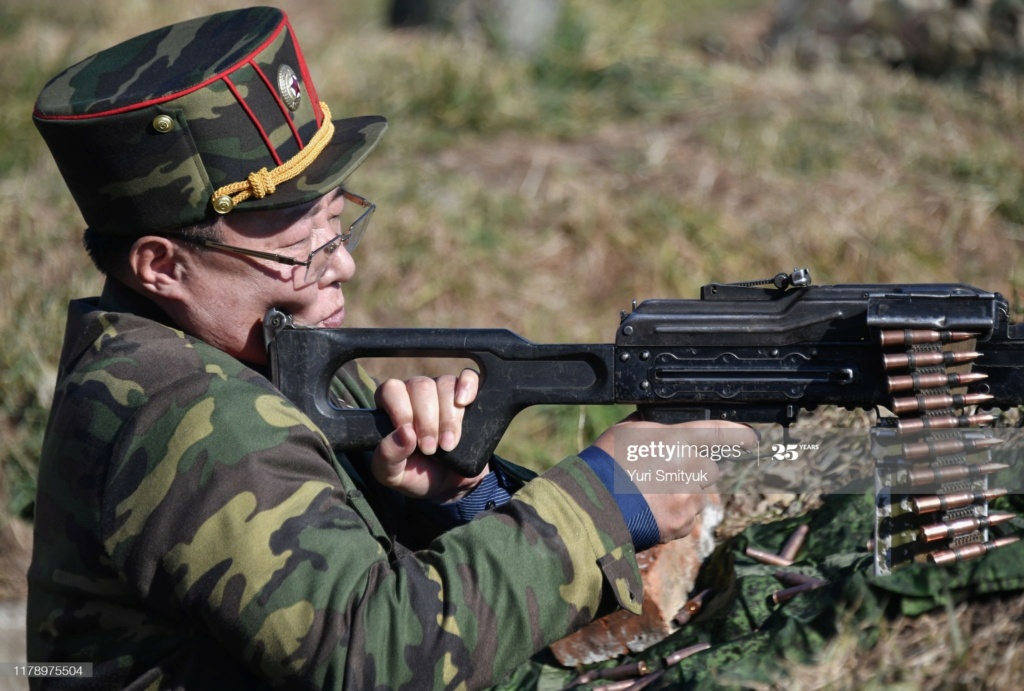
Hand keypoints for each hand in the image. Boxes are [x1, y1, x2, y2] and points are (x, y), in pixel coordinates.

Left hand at [371, 369, 484, 501]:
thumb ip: (388, 457)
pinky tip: (464, 404)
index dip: (402, 410)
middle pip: (421, 386)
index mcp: (391, 406)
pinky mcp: (467, 395)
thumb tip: (404, 433)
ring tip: (448, 445)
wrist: (450, 485)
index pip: (391, 389)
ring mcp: (442, 391)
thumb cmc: (416, 475)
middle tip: (430, 448)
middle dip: (427, 421)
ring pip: (444, 384)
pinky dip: (468, 387)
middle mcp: (415, 393)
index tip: (411, 435)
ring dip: (449, 417)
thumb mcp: (392, 475)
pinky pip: (469, 377)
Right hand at [592, 418, 757, 542]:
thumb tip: (665, 425)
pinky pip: (687, 517)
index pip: (721, 432)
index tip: (751, 437)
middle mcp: (690, 467)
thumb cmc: (606, 463)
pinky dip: (674, 515)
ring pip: (698, 494)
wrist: (592, 506)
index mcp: (678, 440)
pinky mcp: (682, 523)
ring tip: (650, 495)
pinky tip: (651, 510)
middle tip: (666, 473)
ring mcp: (688, 498)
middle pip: (709, 467)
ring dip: (682, 494)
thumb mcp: (627, 431)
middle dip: (694, 470)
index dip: (740, 434)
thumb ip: (655, 427)